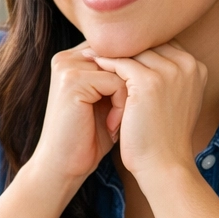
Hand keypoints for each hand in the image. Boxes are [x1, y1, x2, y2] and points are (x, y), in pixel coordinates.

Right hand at [27, 43, 127, 191]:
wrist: (64, 166)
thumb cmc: (89, 138)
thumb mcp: (107, 100)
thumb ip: (118, 76)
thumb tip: (154, 56)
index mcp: (74, 58)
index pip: (117, 51)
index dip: (132, 76)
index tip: (135, 104)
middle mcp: (67, 57)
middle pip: (121, 57)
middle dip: (131, 86)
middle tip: (128, 115)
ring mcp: (67, 67)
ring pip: (122, 69)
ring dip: (128, 98)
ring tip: (119, 123)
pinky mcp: (73, 81)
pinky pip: (116, 82)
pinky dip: (122, 106)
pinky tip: (112, 126)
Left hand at [90, 42, 206, 183]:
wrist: (164, 165)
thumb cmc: (165, 137)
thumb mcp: (174, 100)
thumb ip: (168, 77)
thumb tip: (146, 59)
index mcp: (197, 67)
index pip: (161, 45)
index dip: (138, 48)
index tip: (116, 50)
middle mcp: (188, 65)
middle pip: (148, 44)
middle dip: (124, 47)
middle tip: (97, 46)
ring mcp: (169, 71)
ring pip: (133, 51)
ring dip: (111, 54)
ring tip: (90, 55)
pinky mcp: (149, 81)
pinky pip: (120, 63)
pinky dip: (104, 64)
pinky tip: (91, 66)